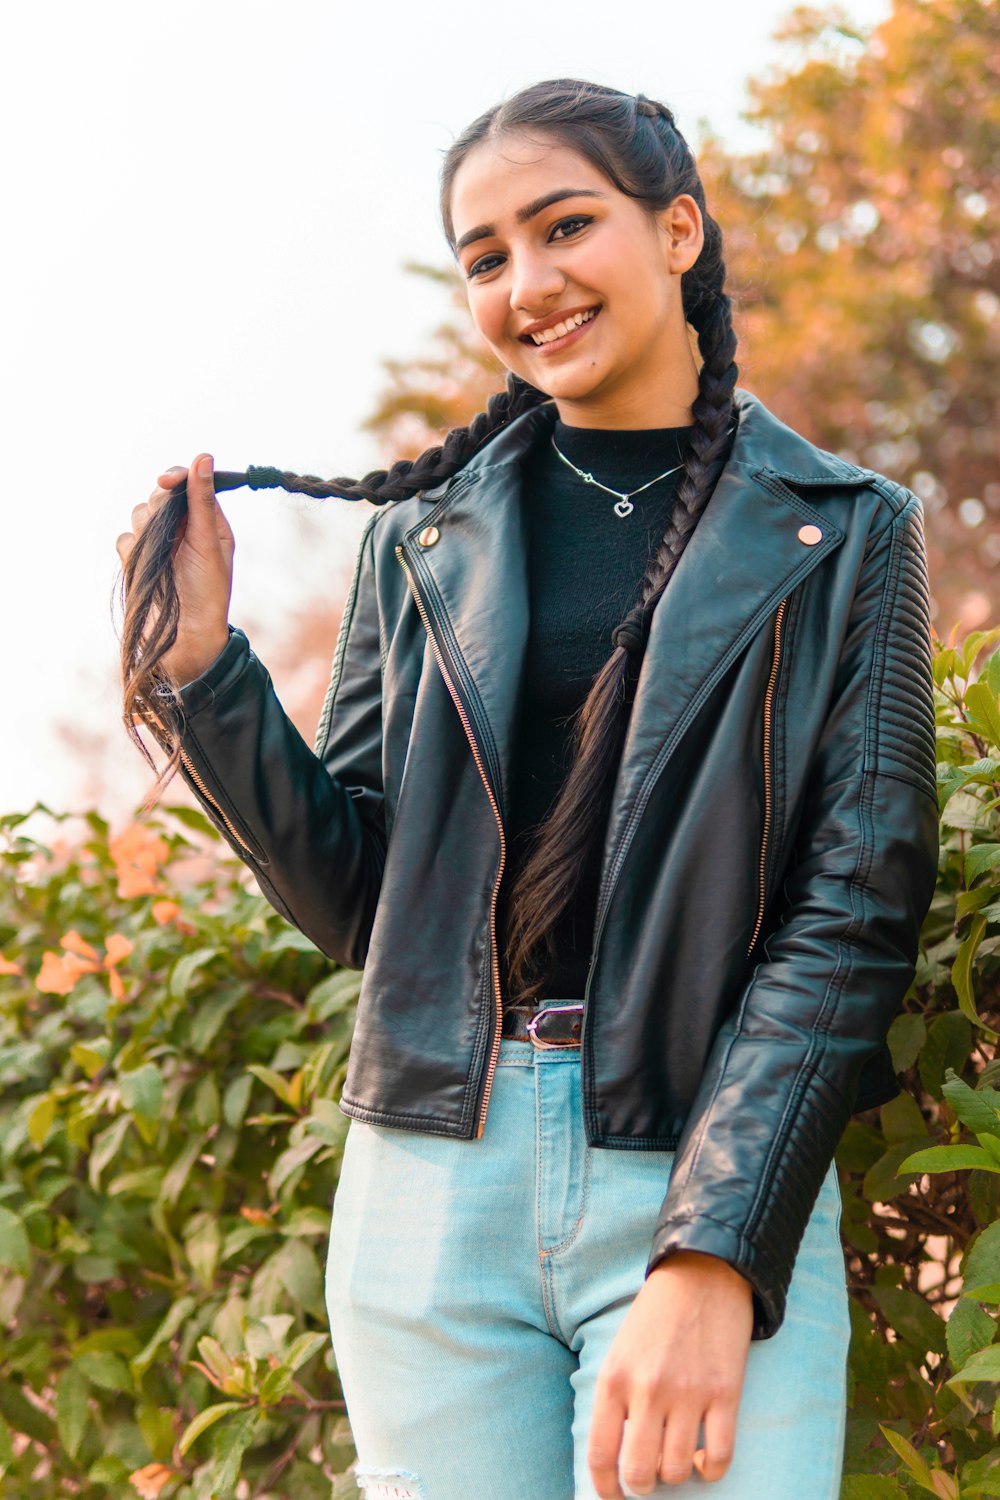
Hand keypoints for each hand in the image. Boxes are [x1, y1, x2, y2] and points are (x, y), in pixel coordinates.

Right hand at [116, 453, 234, 683]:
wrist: (185, 635)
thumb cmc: (208, 592)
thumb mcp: (209, 542)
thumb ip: (202, 501)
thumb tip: (203, 457)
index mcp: (206, 520)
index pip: (187, 483)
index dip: (175, 478)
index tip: (166, 481)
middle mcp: (181, 528)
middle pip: (158, 496)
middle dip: (160, 509)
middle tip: (171, 533)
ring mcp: (158, 543)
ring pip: (138, 515)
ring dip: (147, 532)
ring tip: (163, 559)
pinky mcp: (137, 559)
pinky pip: (124, 540)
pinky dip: (132, 552)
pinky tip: (146, 569)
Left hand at [588, 1250, 753, 1495]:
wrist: (704, 1273)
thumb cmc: (657, 1315)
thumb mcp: (620, 1349)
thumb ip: (616, 1398)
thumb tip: (616, 1455)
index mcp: (615, 1378)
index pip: (601, 1455)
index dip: (606, 1488)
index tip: (613, 1498)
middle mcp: (648, 1390)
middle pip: (640, 1474)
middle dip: (642, 1486)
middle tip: (648, 1477)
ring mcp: (688, 1394)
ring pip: (677, 1472)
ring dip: (676, 1476)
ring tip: (676, 1458)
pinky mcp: (725, 1394)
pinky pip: (718, 1459)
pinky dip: (710, 1471)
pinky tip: (703, 1459)